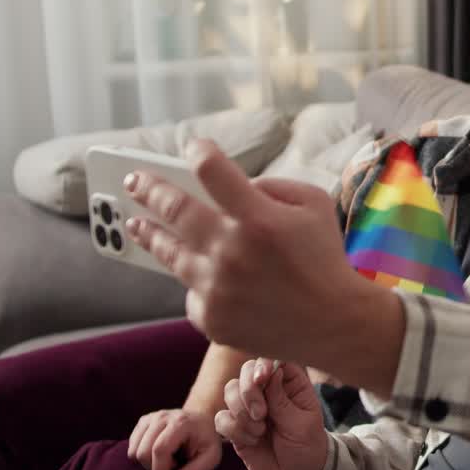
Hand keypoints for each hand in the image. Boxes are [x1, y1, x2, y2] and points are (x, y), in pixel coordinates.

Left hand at [122, 140, 358, 360]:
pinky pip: (191, 292)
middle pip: (174, 209)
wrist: (335, 322)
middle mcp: (231, 251)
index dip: (198, 153)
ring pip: (169, 253)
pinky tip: (200, 275)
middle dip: (150, 189)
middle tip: (134, 180)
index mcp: (259, 218)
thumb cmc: (325, 258)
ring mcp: (217, 288)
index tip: (191, 147)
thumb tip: (236, 186)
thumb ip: (272, 186)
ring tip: (134, 224)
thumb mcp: (314, 204)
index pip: (212, 171)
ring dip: (149, 234)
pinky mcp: (212, 318)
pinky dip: (197, 281)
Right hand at [126, 408, 221, 469]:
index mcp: (181, 423)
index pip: (160, 450)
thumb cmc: (206, 439)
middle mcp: (162, 417)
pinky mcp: (143, 422)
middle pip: (143, 453)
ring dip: (149, 463)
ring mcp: (151, 418)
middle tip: (173, 467)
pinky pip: (131, 447)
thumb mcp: (211, 456)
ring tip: (167, 459)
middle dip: (155, 469)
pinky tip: (159, 453)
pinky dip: (142, 456)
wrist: (201, 419)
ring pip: (134, 452)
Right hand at [215, 357, 328, 469]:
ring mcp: (249, 406)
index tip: (262, 378)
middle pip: (246, 370)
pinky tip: (252, 440)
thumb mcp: (302, 424)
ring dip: (242, 413)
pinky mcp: (235, 425)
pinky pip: (221, 418)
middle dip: (249, 391)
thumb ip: (283, 400)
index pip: (273, 359)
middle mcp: (268, 390)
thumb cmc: (307, 447)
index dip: (263, 364)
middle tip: (262, 414)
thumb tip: (272, 371)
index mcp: (291, 383)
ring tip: (260, 431)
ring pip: (229, 391)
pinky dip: (234, 429)